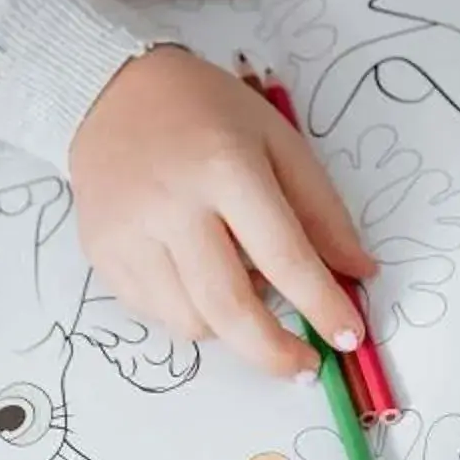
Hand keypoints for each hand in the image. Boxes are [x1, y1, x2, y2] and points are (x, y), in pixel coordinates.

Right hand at [70, 46, 374, 374]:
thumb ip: (321, 209)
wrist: (111, 92)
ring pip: (191, 322)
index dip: (323, 306)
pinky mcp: (102, 253)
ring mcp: (129, 234)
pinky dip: (188, 310)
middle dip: (275, 352)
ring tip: (242, 287)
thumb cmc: (207, 112)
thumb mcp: (278, 141)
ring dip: (230, 327)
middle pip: (230, 308)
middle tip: (304, 367)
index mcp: (226, 168)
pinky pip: (155, 313)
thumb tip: (358, 273)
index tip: (350, 338)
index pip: (284, 257)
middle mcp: (172, 206)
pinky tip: (197, 274)